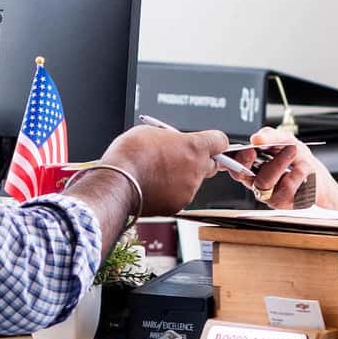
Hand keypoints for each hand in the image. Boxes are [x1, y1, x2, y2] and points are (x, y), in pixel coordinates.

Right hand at [101, 126, 228, 216]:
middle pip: (209, 164)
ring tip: (156, 173)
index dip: (214, 142)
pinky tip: (152, 186)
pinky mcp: (178, 206)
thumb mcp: (152, 132)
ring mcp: (189, 190)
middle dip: (198, 161)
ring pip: (192, 182)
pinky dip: (170, 192)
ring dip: (180, 177)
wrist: (117, 182)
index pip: (220, 141)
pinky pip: (179, 196)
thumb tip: (173, 142)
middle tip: (179, 158)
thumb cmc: (131, 155)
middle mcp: (196, 170)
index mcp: (194, 147)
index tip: (210, 143)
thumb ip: (171, 138)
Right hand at [224, 127, 321, 208]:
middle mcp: (257, 182)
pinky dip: (297, 173)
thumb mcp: (286, 141)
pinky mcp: (283, 204)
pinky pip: (285, 189)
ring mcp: (269, 195)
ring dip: (278, 163)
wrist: (319, 179)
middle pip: (245, 175)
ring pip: (264, 182)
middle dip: (252, 159)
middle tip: (268, 146)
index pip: (234, 166)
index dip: (235, 160)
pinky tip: (304, 167)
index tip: (249, 150)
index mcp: (252, 167)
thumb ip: (271, 137)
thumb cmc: (298, 160)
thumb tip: (256, 138)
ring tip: (292, 150)